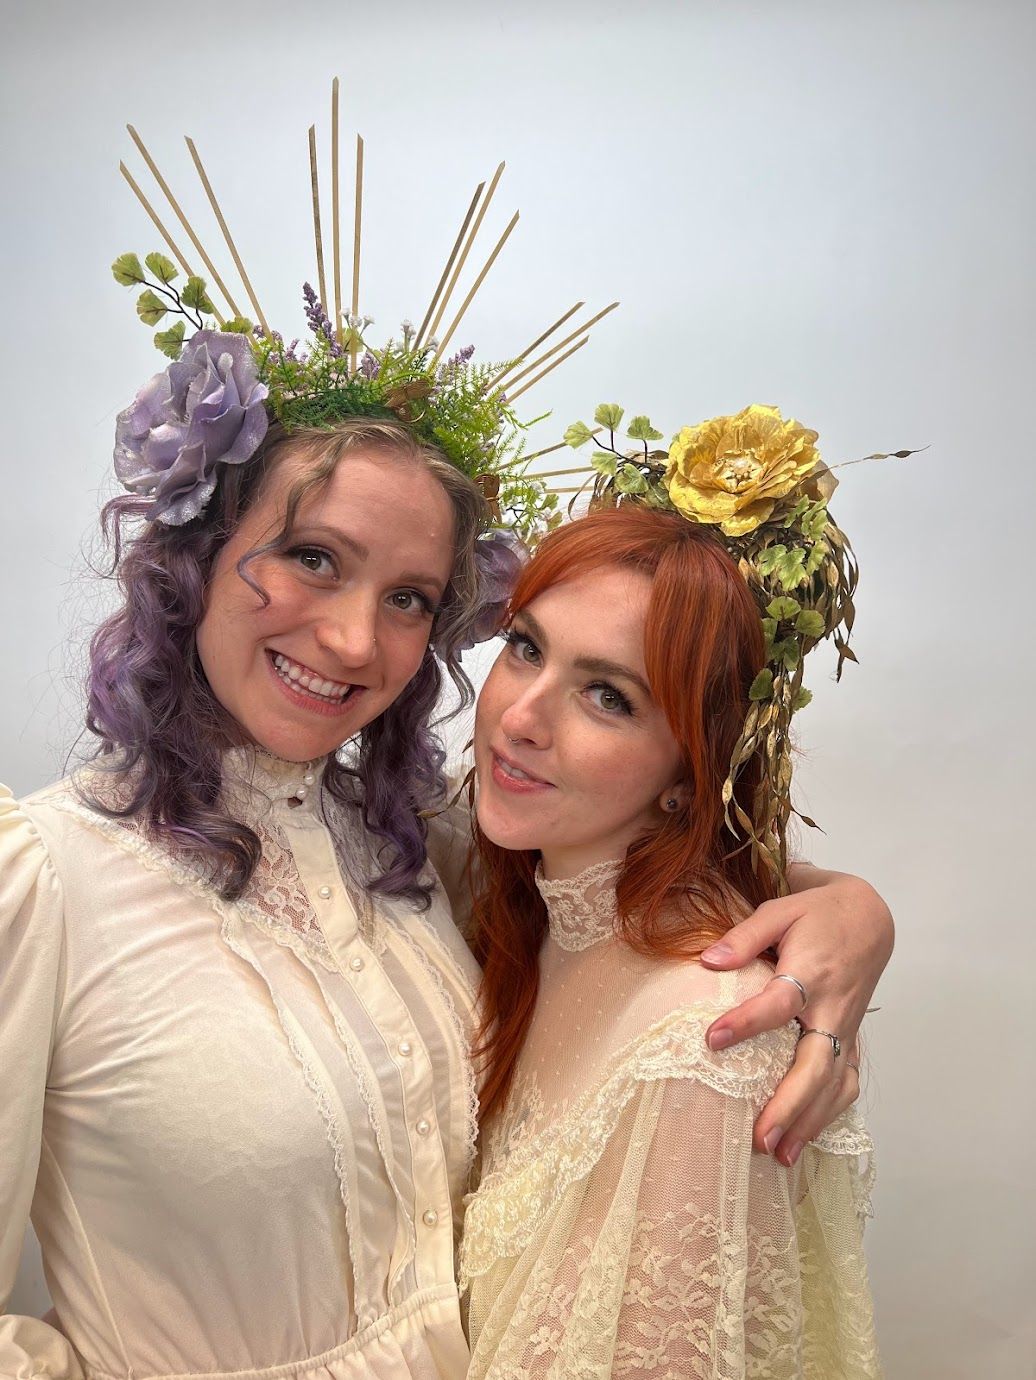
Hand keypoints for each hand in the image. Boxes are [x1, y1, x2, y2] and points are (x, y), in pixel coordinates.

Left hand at [700, 867, 892, 1164]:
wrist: (869, 918)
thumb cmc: (817, 914)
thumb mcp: (780, 910)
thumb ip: (745, 936)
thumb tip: (708, 961)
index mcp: (813, 973)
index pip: (778, 1003)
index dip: (747, 1022)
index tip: (712, 1039)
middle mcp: (833, 1008)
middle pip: (816, 1064)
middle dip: (789, 1104)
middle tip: (759, 1138)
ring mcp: (846, 1029)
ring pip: (834, 1084)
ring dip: (809, 1122)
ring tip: (779, 1156)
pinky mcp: (852, 1040)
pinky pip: (846, 1084)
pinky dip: (829, 1114)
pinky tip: (804, 1139)